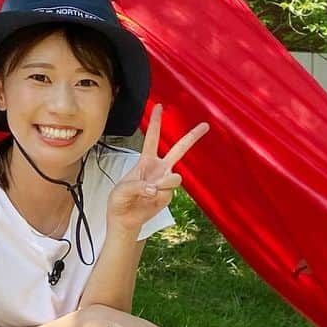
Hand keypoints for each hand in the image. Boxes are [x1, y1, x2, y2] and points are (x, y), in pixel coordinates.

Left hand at [107, 104, 208, 234]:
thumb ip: (137, 187)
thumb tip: (155, 189)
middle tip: (206, 124)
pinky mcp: (168, 195)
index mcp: (146, 160)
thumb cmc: (120, 202)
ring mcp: (165, 181)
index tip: (160, 106)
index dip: (156, 122)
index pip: (152, 138)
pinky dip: (158, 196)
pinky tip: (149, 201)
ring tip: (150, 191)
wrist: (125, 220)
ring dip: (164, 183)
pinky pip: (168, 192)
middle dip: (192, 137)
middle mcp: (159, 168)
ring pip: (175, 177)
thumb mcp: (121, 191)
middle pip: (179, 149)